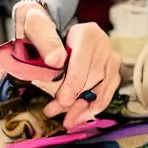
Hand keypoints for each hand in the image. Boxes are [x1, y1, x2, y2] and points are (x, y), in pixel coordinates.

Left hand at [19, 14, 121, 128]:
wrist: (51, 31)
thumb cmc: (43, 31)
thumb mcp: (36, 27)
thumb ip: (45, 40)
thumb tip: (55, 61)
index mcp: (87, 33)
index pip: (84, 60)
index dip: (74, 83)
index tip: (62, 100)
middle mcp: (103, 44)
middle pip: (94, 77)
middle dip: (75, 99)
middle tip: (54, 112)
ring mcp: (110, 57)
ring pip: (103, 87)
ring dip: (85, 107)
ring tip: (68, 121)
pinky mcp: (112, 70)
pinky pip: (108, 91)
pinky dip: (95, 106)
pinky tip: (82, 117)